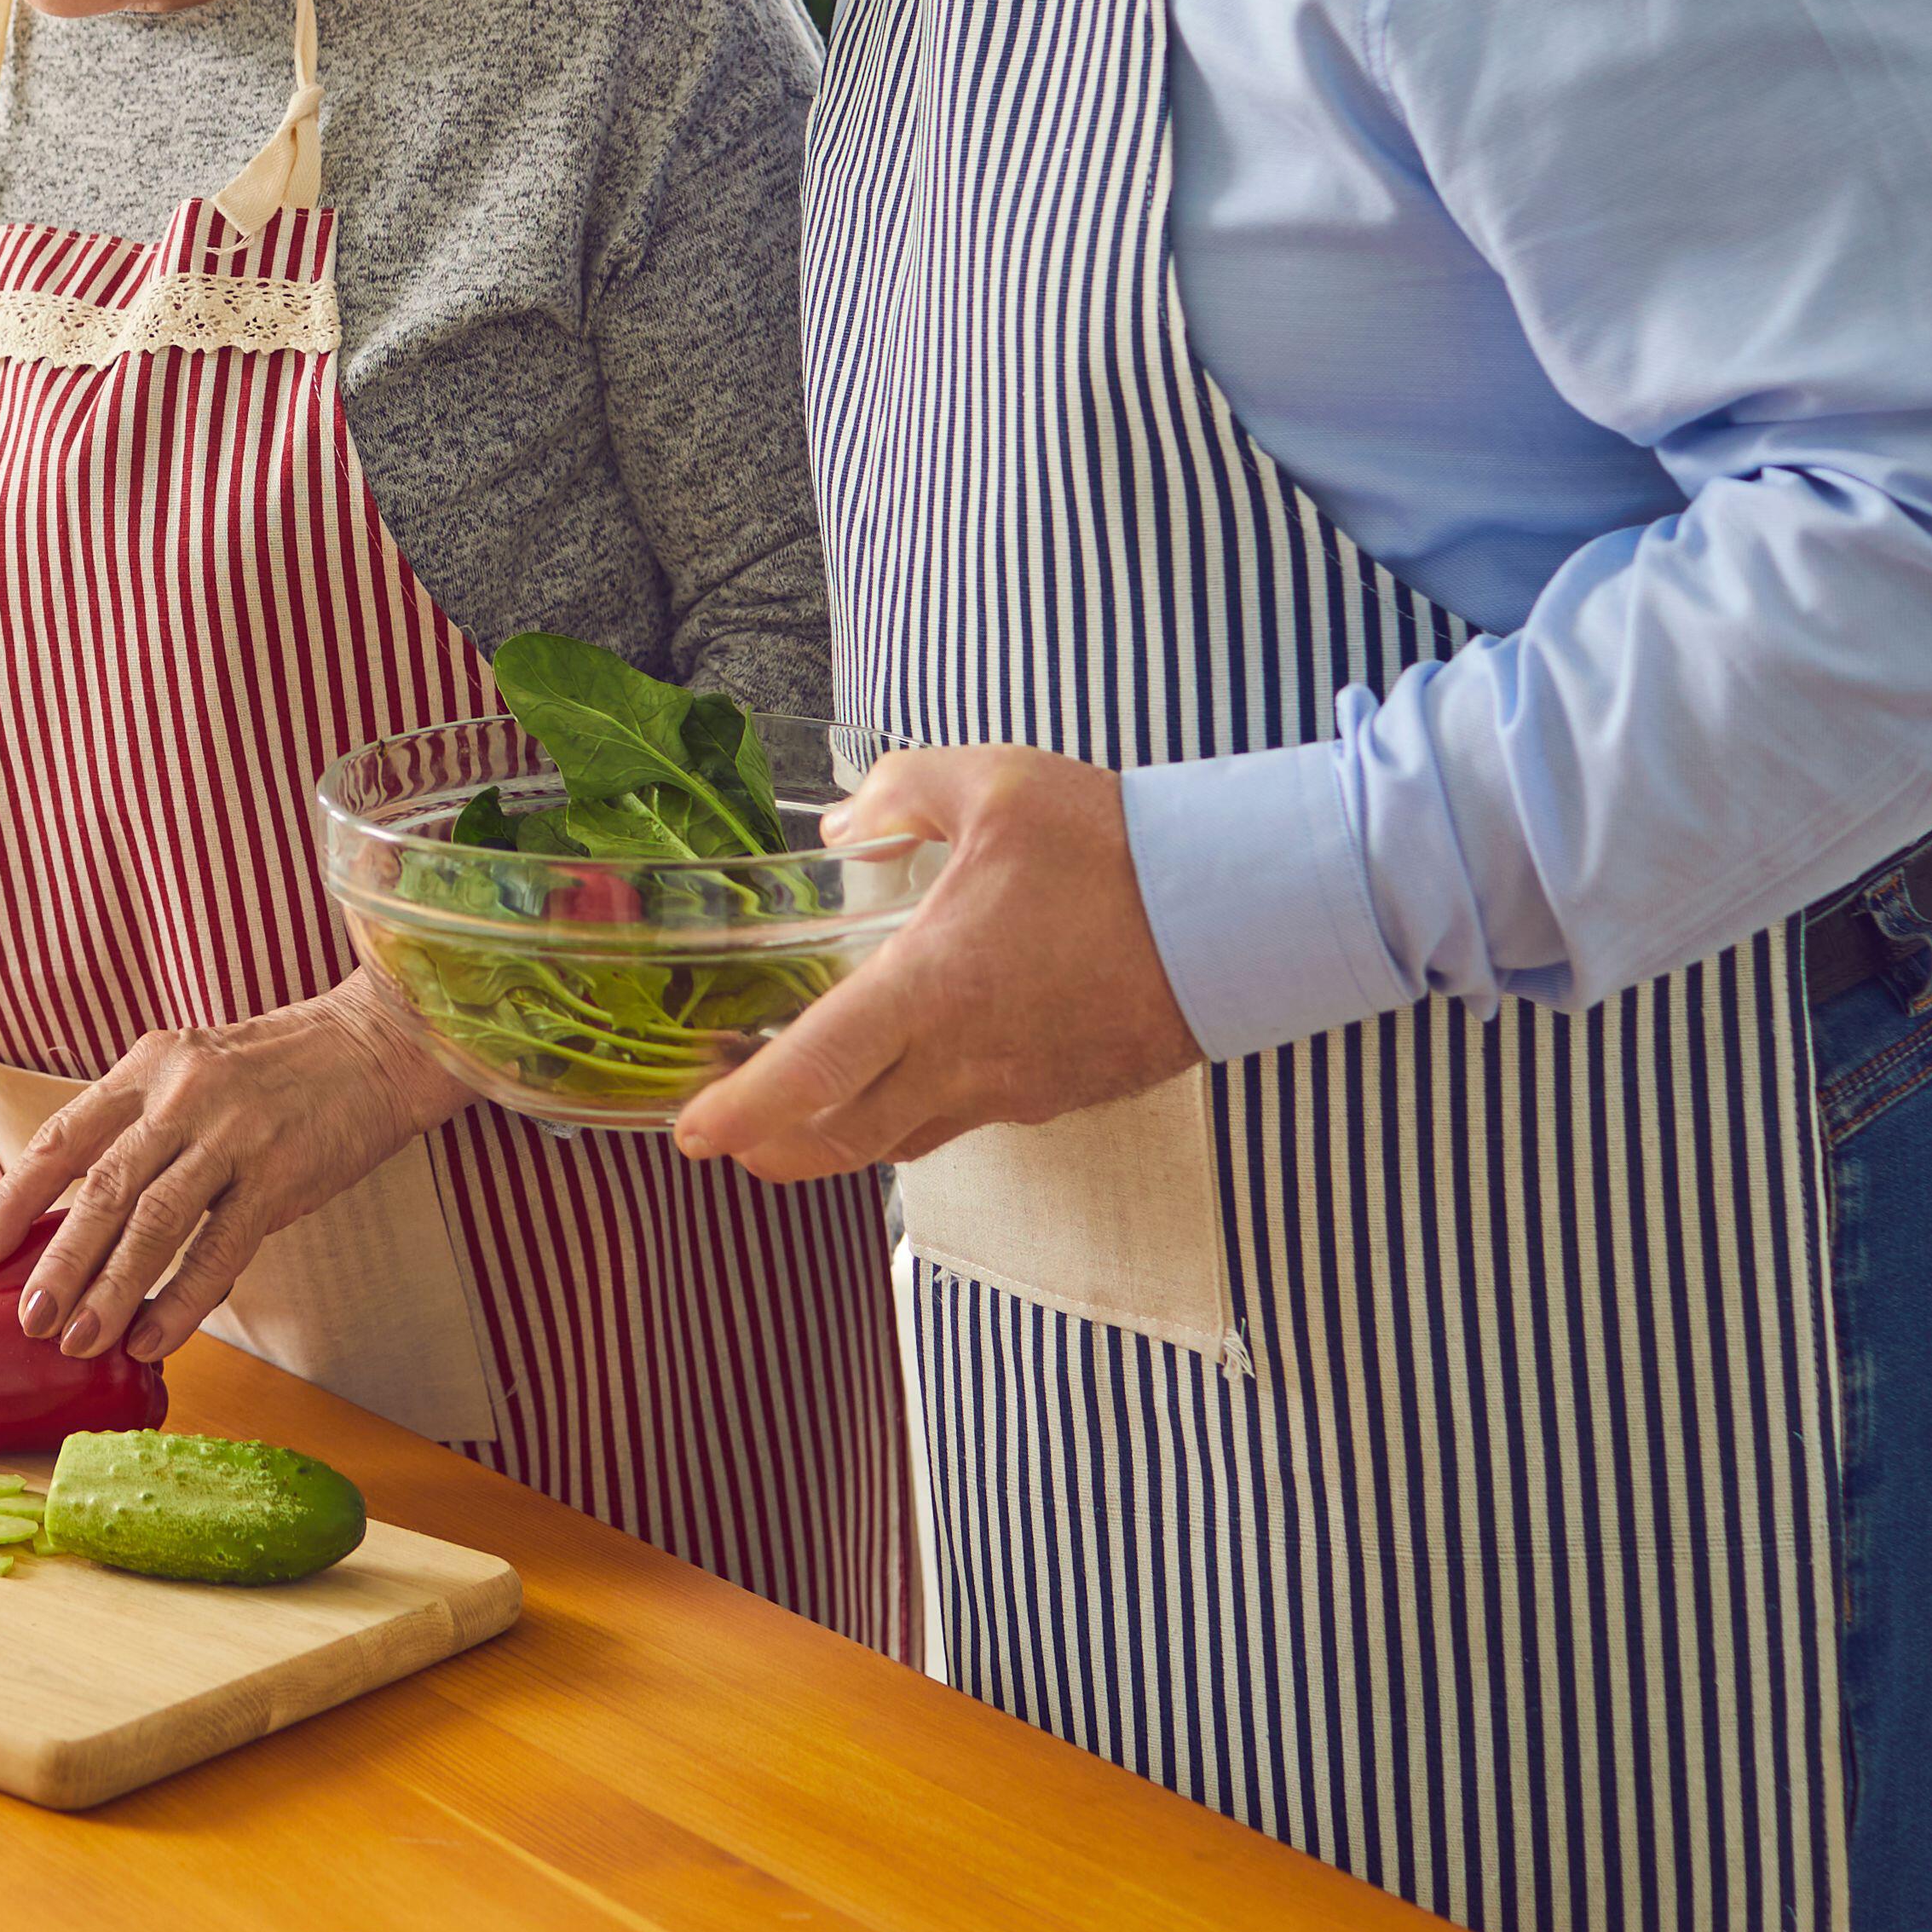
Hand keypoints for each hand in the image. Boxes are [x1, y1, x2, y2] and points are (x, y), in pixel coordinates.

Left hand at [0, 980, 466, 1364]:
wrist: (378, 1045)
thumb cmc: (280, 1070)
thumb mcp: (195, 1071)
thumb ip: (143, 1128)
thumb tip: (82, 1218)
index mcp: (148, 1064)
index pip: (64, 1137)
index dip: (16, 1197)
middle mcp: (182, 1095)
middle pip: (102, 1187)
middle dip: (58, 1260)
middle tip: (28, 1319)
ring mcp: (232, 1134)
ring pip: (154, 1222)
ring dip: (110, 1289)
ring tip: (78, 1340)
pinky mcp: (280, 1175)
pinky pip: (220, 1248)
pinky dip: (182, 1300)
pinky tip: (154, 1339)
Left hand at [671, 745, 1201, 1179]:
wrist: (1236, 914)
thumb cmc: (1114, 848)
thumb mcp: (992, 783)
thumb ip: (896, 793)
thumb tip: (838, 826)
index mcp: (933, 988)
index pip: (816, 1070)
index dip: (746, 1111)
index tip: (695, 1134)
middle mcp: (965, 1059)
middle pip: (845, 1139)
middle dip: (775, 1149)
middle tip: (731, 1140)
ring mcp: (1015, 1088)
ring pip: (906, 1141)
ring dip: (845, 1137)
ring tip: (806, 1112)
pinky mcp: (1059, 1095)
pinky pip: (969, 1118)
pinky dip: (920, 1112)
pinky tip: (914, 1073)